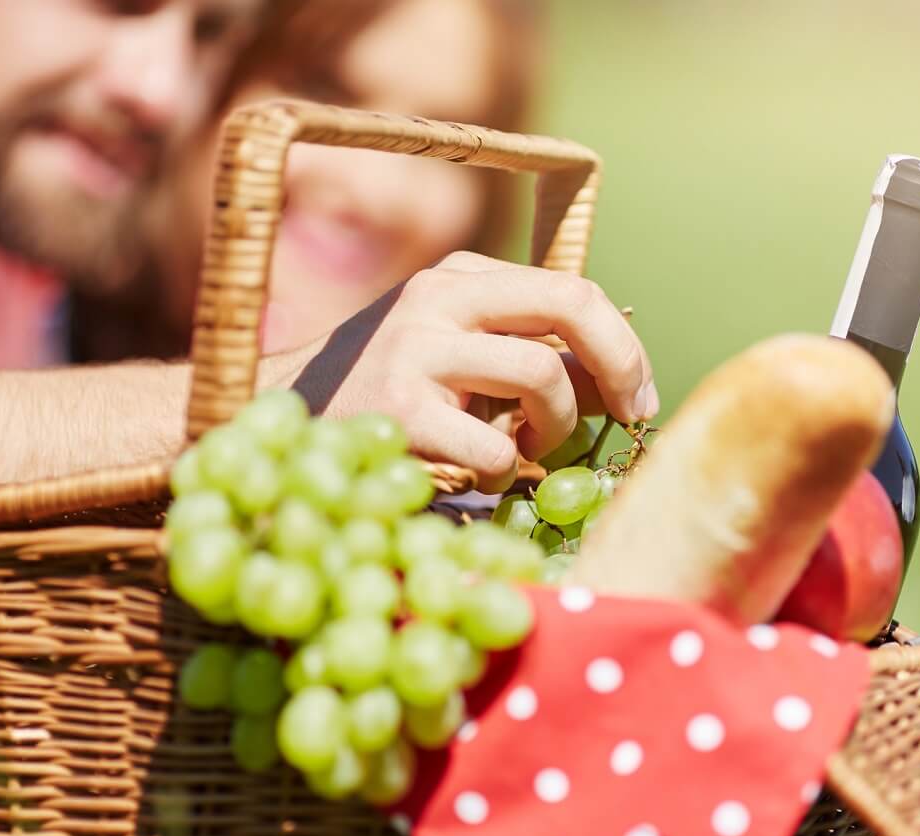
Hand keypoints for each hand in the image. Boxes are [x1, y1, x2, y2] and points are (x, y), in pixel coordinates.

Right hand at [289, 252, 658, 491]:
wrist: (282, 422)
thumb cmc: (387, 398)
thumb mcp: (457, 358)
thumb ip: (527, 356)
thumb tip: (618, 379)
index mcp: (460, 277)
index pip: (571, 289)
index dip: (622, 345)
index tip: (637, 396)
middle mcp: (439, 297)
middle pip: (571, 304)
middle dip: (621, 365)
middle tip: (629, 417)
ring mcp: (416, 348)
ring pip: (541, 375)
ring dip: (554, 427)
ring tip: (522, 448)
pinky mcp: (401, 409)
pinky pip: (496, 448)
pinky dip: (503, 473)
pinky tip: (475, 471)